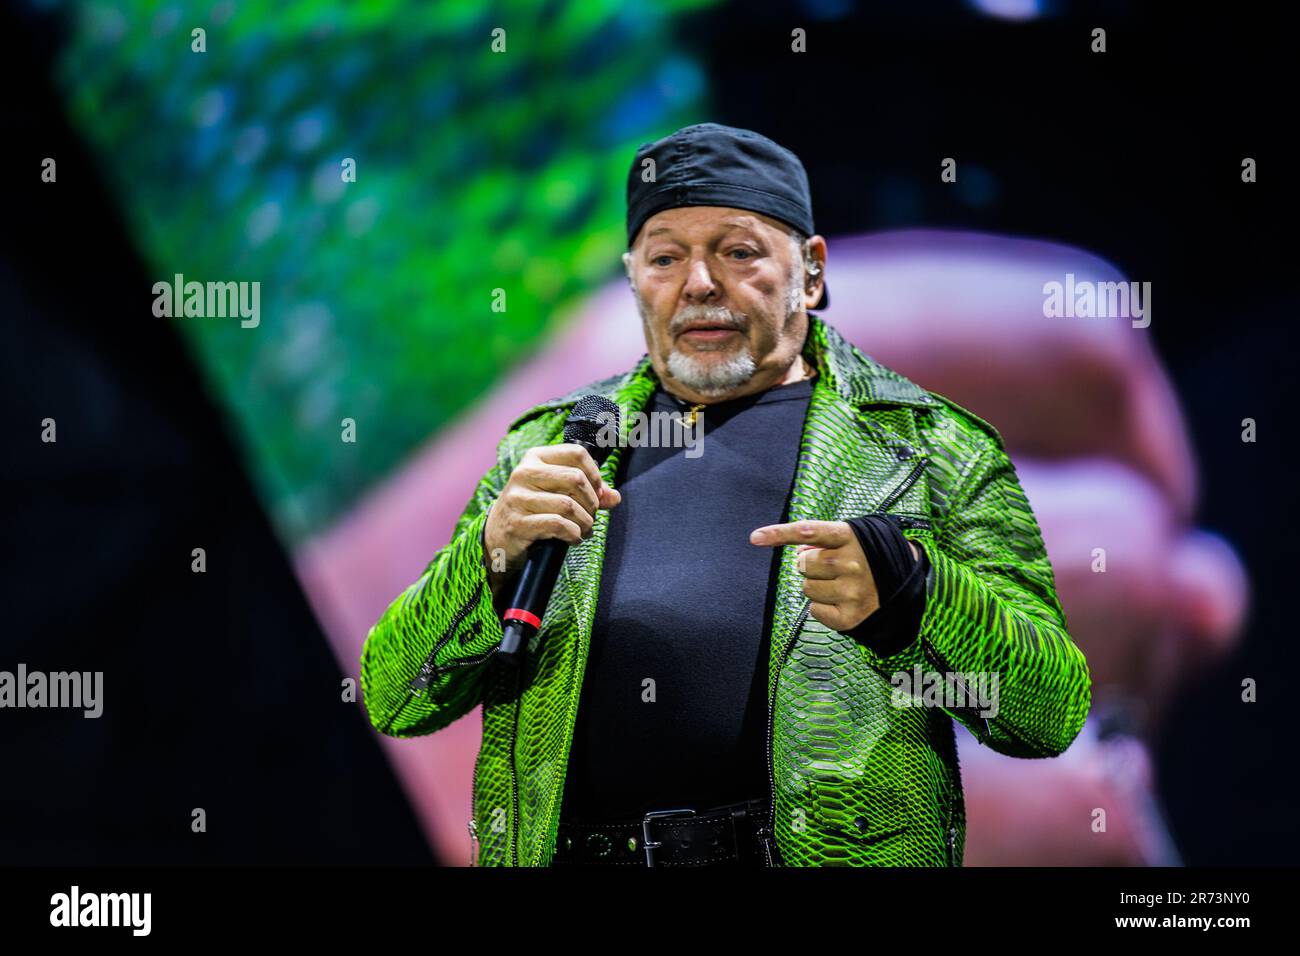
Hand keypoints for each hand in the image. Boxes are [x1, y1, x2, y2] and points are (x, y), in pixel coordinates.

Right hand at [483, 443, 621, 589]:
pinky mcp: (518, 523)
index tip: (598, 493)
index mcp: (535, 457)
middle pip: (575, 479)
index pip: (576, 453)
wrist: (497, 537)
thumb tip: (614, 497)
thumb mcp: (557, 492)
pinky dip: (573, 534)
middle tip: (591, 516)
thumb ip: (588, 492)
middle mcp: (523, 473)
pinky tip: (573, 538)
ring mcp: (518, 498)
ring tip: (584, 530)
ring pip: (568, 505)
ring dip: (585, 522)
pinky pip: (558, 525)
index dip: (595, 475)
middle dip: (591, 502)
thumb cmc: (533, 510)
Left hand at [750, 520, 917, 632]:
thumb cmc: (867, 560)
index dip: (779, 534)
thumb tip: (798, 555)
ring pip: (807, 588)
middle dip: (810, 567)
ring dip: (817, 588)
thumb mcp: (850, 541)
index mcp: (851, 537)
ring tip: (842, 586)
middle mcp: (853, 562)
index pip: (809, 532)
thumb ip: (821, 541)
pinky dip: (823, 609)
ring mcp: (853, 591)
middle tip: (833, 569)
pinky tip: (843, 603)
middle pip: (803, 565)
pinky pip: (815, 611)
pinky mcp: (851, 617)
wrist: (904, 589)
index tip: (755, 538)